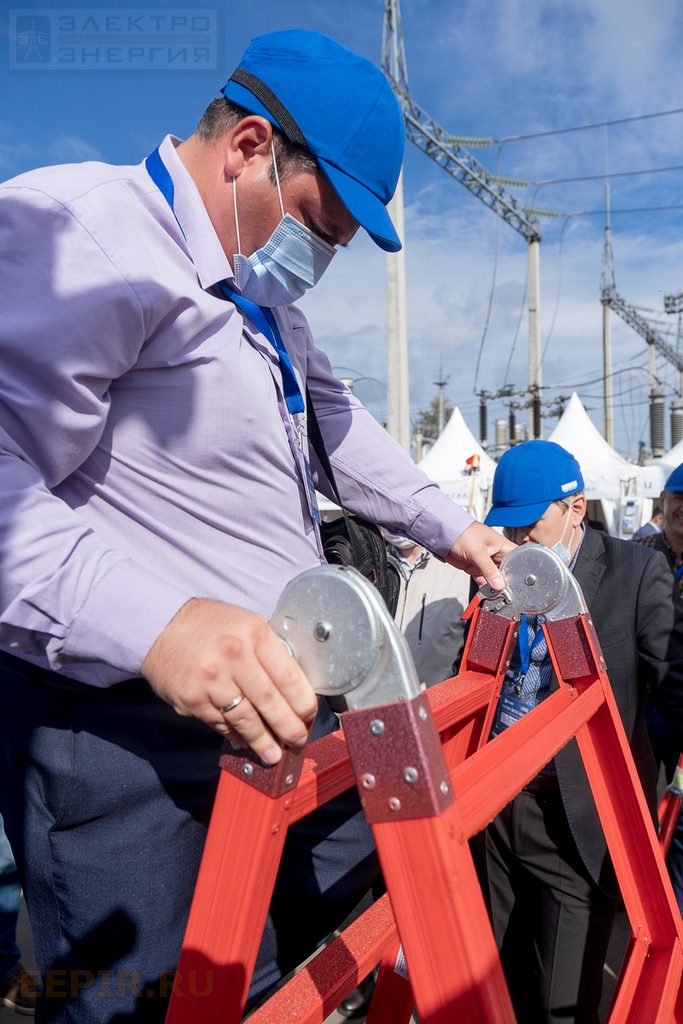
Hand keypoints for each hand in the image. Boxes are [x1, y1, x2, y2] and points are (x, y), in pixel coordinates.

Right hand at [141, 598, 317, 764]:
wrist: (159, 626)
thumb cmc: (209, 625)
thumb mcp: (246, 623)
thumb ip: (268, 651)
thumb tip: (293, 687)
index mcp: (254, 634)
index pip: (288, 676)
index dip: (302, 701)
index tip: (309, 714)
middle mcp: (234, 657)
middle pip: (270, 702)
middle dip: (289, 727)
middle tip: (298, 740)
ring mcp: (212, 681)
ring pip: (246, 720)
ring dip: (263, 741)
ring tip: (274, 754)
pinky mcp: (193, 700)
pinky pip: (221, 724)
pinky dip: (236, 736)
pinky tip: (246, 742)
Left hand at [446, 521, 515, 589]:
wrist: (443, 535)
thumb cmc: (463, 533)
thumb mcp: (478, 552)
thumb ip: (489, 569)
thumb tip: (500, 584)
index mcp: (502, 546)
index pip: (518, 559)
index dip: (520, 571)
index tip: (520, 583)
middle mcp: (497, 555)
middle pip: (508, 572)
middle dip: (507, 582)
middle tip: (507, 592)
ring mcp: (486, 562)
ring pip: (495, 578)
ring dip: (495, 586)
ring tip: (496, 594)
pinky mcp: (476, 568)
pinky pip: (484, 580)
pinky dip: (485, 587)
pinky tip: (486, 592)